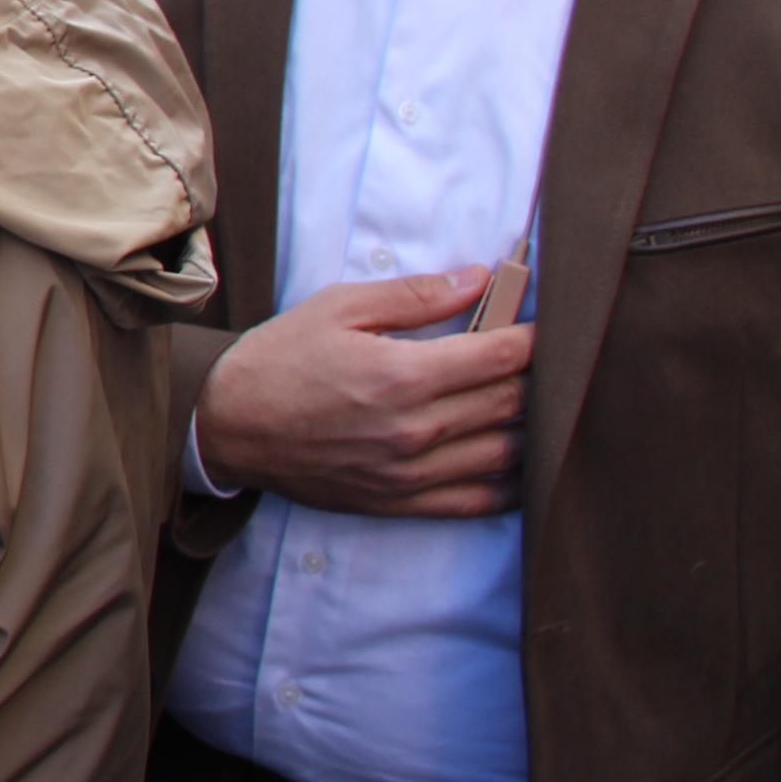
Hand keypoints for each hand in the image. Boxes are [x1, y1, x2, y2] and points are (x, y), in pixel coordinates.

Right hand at [197, 269, 532, 517]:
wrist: (228, 428)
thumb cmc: (278, 361)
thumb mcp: (336, 308)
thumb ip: (413, 296)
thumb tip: (478, 279)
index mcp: (402, 375)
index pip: (501, 355)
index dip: (537, 337)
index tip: (552, 324)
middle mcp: (415, 430)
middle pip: (514, 403)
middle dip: (542, 377)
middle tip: (551, 359)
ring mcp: (412, 472)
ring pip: (508, 453)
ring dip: (535, 428)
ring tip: (540, 404)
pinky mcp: (402, 502)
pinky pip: (480, 500)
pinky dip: (514, 483)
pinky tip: (520, 459)